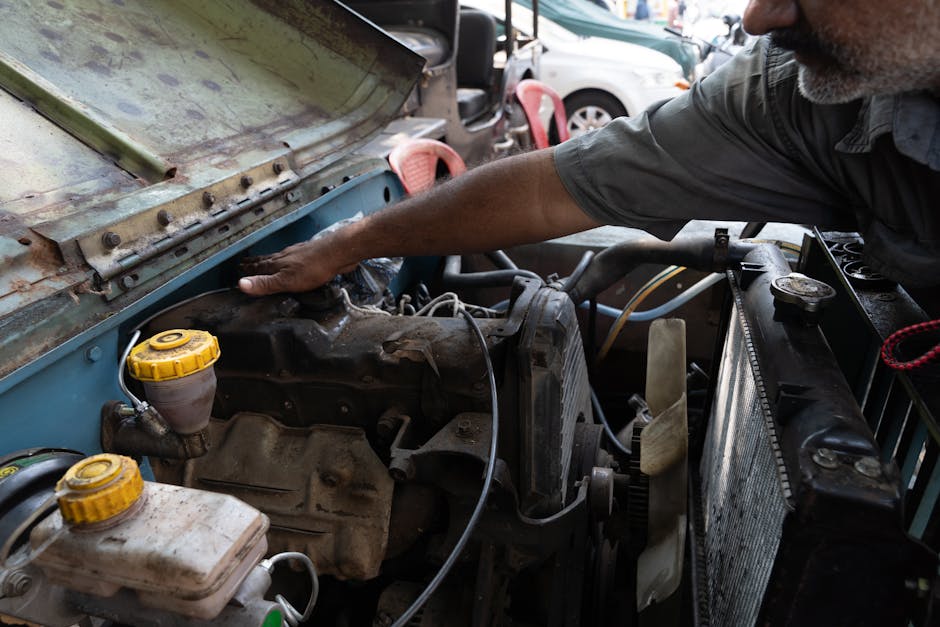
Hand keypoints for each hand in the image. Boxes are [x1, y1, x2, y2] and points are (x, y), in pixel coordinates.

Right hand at [238, 238, 357, 295]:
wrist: (338, 253)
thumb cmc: (313, 267)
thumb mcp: (286, 280)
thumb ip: (265, 283)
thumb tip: (241, 284)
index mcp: (278, 263)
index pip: (259, 267)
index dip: (248, 269)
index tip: (239, 268)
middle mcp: (286, 256)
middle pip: (268, 260)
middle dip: (256, 263)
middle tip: (247, 263)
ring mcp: (299, 254)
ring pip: (280, 258)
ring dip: (271, 260)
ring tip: (266, 261)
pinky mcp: (312, 255)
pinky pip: (294, 258)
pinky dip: (288, 260)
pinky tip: (293, 261)